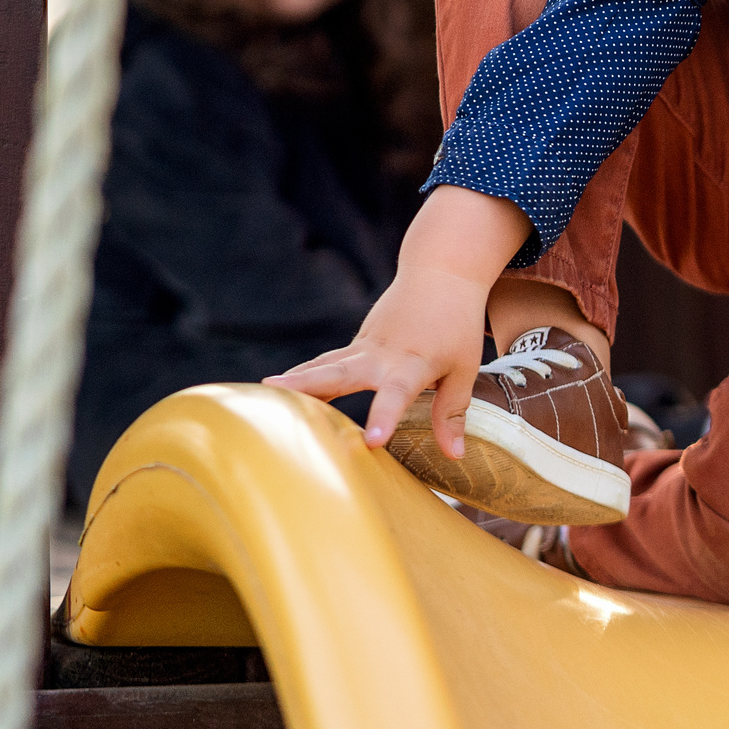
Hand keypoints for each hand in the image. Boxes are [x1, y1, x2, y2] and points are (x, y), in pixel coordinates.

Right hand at [262, 186, 529, 456]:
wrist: (442, 272)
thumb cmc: (456, 325)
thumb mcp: (465, 368)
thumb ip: (452, 412)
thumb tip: (454, 456)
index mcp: (414, 363)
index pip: (397, 394)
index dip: (384, 417)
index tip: (371, 441)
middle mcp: (382, 354)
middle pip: (341, 371)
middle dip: (309, 385)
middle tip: (276, 394)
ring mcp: (364, 346)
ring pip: (324, 364)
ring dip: (295, 380)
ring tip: (262, 395)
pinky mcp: (356, 344)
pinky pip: (326, 363)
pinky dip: (303, 377)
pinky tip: (278, 393)